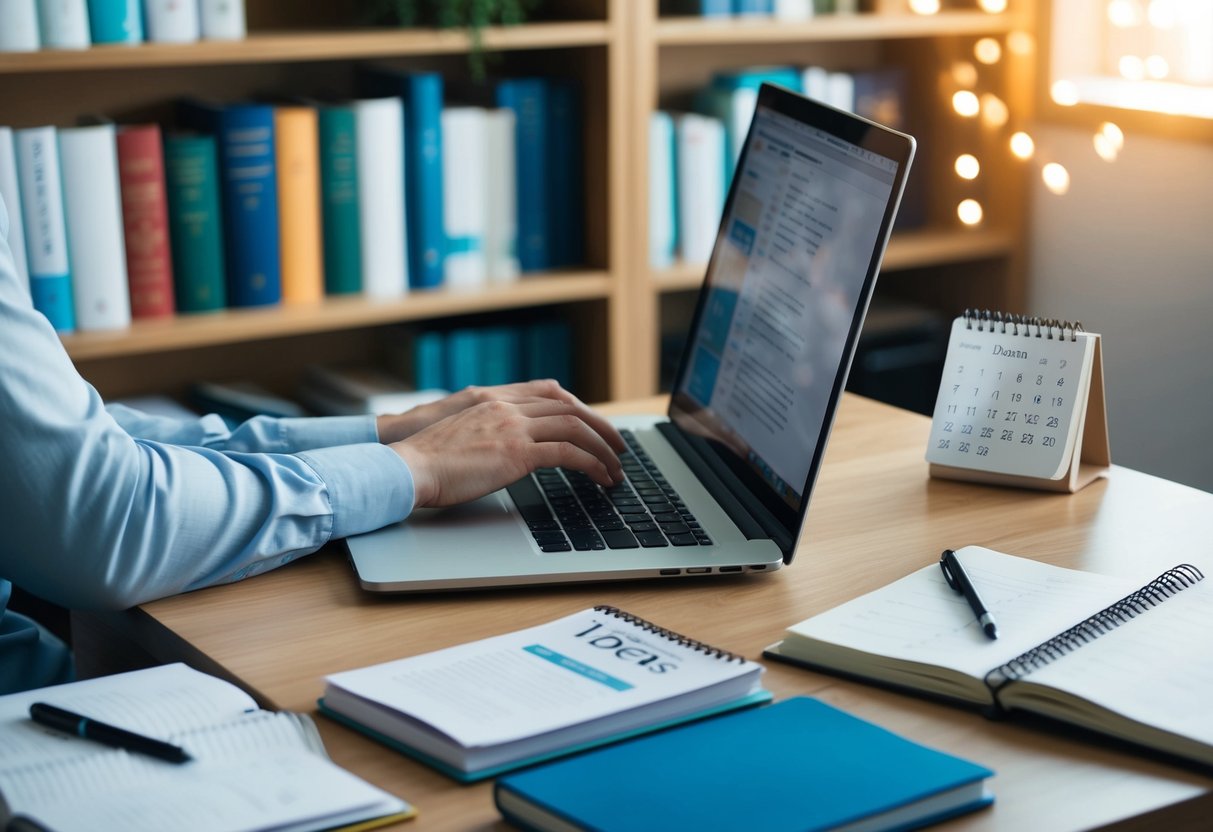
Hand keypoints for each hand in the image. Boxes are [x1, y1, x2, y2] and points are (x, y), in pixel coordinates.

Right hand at [390, 398, 626, 507]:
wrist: (407, 467)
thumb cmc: (425, 460)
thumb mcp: (460, 434)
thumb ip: (486, 431)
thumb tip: (503, 449)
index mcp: (493, 399)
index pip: (550, 392)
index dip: (578, 408)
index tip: (592, 424)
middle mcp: (506, 407)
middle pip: (569, 406)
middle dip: (600, 426)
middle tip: (618, 446)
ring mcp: (512, 427)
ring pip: (575, 427)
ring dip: (603, 448)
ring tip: (617, 468)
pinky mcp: (516, 452)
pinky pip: (568, 453)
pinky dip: (592, 464)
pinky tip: (601, 478)